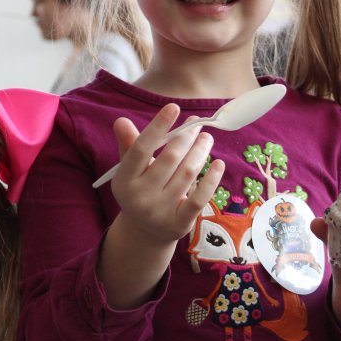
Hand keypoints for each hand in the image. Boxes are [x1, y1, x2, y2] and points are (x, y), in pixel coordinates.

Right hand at [110, 104, 224, 246]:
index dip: (158, 127)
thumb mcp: (129, 170)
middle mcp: (140, 197)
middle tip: (197, 123)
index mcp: (124, 180)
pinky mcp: (179, 223)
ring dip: (200, 151)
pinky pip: (199, 198)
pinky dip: (211, 180)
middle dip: (186, 137)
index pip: (141, 149)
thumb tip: (121, 121)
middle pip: (170, 159)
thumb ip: (129, 145)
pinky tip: (219, 164)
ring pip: (187, 174)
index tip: (174, 107)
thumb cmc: (139, 190)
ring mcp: (159, 212)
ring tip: (206, 138)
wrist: (145, 233)